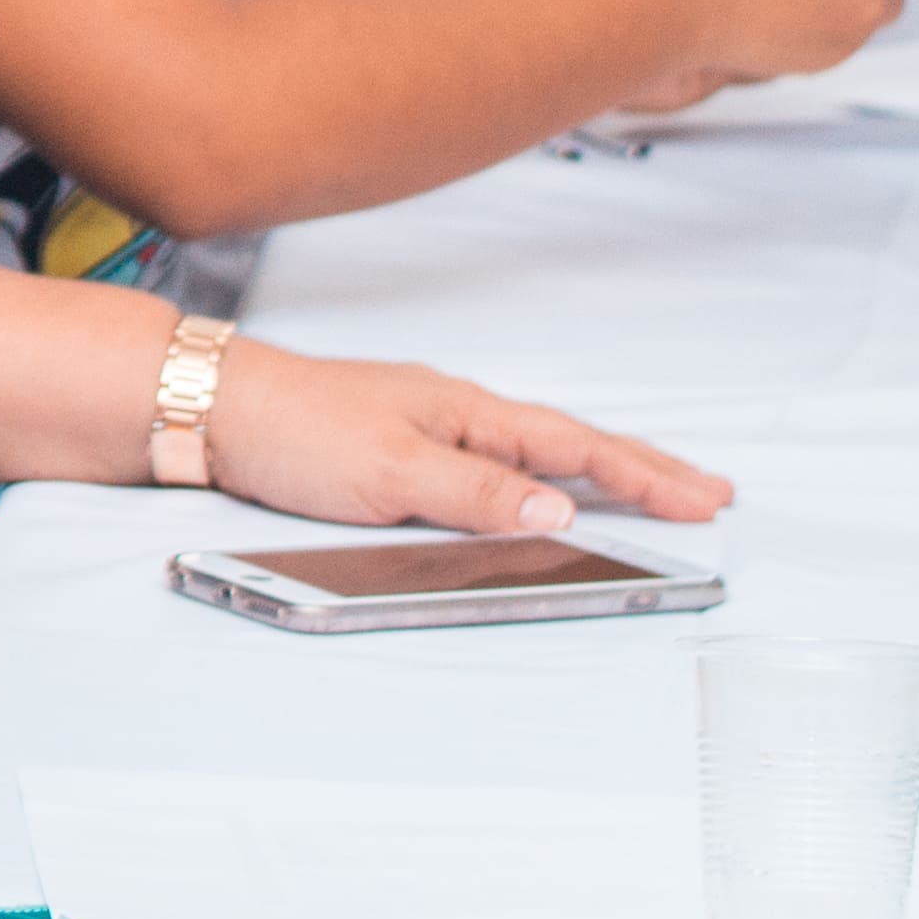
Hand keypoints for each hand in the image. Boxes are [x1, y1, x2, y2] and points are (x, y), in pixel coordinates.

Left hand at [197, 337, 729, 534]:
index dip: (642, 475)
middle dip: (642, 469)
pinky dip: (538, 478)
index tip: (706, 499)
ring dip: (596, 473)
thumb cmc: (292, 429)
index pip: (574, 445)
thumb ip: (478, 491)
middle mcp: (454, 413)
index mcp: (465, 410)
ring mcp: (429, 428)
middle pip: (568, 443)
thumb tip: (562, 509)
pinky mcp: (398, 451)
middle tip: (709, 493)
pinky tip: (543, 493)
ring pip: (534, 453)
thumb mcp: (391, 470)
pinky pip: (493, 465)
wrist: (210, 410)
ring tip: (648, 493)